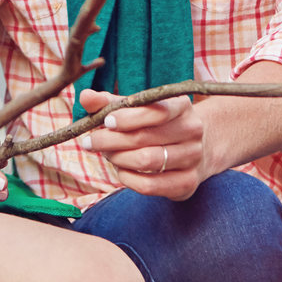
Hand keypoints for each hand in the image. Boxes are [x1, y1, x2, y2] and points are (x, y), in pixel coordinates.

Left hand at [81, 91, 206, 201]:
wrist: (195, 149)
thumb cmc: (156, 124)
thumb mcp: (137, 108)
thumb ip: (110, 102)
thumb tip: (85, 96)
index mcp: (181, 105)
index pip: (155, 110)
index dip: (128, 117)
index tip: (106, 121)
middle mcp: (192, 130)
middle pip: (145, 137)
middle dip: (111, 140)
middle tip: (90, 142)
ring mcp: (193, 157)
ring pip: (147, 160)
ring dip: (119, 158)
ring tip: (106, 154)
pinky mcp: (188, 183)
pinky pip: (151, 185)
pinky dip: (129, 179)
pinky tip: (120, 171)